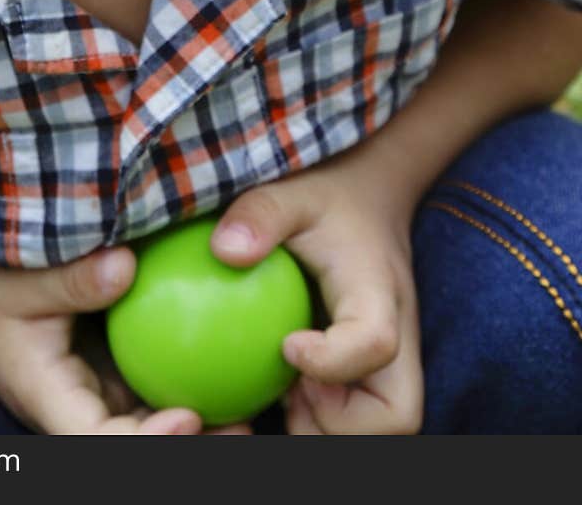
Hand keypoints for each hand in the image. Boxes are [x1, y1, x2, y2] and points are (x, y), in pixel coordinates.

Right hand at [0, 246, 249, 433]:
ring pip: (141, 420)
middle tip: (242, 428)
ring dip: (191, 424)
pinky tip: (223, 360)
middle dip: (185, 446)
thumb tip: (128, 266)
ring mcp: (86, 392)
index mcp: (47, 396)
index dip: (146, 443)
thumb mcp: (18, 279)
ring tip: (249, 410)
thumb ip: (70, 278)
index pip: (97, 440)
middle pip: (130, 443)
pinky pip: (141, 386)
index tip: (189, 418)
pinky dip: (178, 381)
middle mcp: (71, 405)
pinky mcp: (99, 371)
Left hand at [211, 150, 423, 434]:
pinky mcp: (373, 374)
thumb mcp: (291, 192)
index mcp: (378, 292)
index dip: (333, 362)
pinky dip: (319, 419)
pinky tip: (282, 387)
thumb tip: (223, 251)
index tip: (287, 346)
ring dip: (326, 426)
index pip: (375, 343)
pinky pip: (356, 420)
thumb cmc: (326, 196)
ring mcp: (390, 362)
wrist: (369, 196)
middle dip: (342, 425)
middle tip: (293, 389)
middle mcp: (398, 337)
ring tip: (286, 390)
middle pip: (397, 416)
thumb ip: (260, 213)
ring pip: (380, 429)